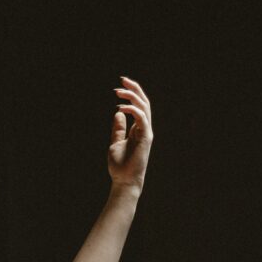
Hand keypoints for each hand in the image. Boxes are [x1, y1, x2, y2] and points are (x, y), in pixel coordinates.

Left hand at [108, 76, 153, 196]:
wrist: (124, 181)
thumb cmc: (120, 166)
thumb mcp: (115, 143)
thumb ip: (118, 129)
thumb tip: (118, 114)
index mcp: (139, 129)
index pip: (139, 106)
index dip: (132, 94)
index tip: (120, 86)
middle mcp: (145, 129)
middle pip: (144, 102)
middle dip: (134, 89)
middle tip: (122, 80)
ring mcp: (146, 133)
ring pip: (144, 107)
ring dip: (133, 97)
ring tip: (119, 91)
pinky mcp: (145, 138)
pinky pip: (142, 119)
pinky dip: (132, 110)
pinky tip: (120, 108)